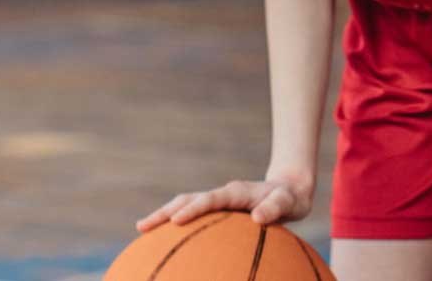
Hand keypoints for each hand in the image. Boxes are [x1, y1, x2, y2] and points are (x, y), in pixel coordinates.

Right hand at [136, 175, 313, 231]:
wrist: (289, 190)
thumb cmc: (289, 198)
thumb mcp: (288, 202)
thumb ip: (275, 208)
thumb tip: (258, 218)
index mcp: (235, 192)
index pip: (209, 200)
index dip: (193, 209)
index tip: (176, 220)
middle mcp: (221, 194)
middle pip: (187, 200)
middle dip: (164, 212)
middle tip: (142, 227)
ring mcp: (217, 202)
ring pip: (184, 206)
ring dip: (164, 217)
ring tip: (142, 231)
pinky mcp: (217, 210)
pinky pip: (193, 216)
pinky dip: (176, 223)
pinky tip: (164, 241)